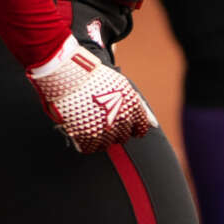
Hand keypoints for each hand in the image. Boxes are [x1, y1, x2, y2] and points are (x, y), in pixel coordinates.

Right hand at [27, 34, 156, 152]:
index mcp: (132, 107)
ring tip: (90, 126)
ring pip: (107, 145)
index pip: (140, 128)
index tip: (125, 128)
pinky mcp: (87, 135)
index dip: (133, 129)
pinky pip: (90, 148)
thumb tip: (154, 125)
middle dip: (115, 132)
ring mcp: (105, 128)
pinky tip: (81, 133)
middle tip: (102, 122)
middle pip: (123, 137)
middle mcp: (122, 119)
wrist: (70, 74)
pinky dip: (85, 144)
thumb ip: (139, 107)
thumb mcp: (123, 87)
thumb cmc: (95, 78)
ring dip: (100, 138)